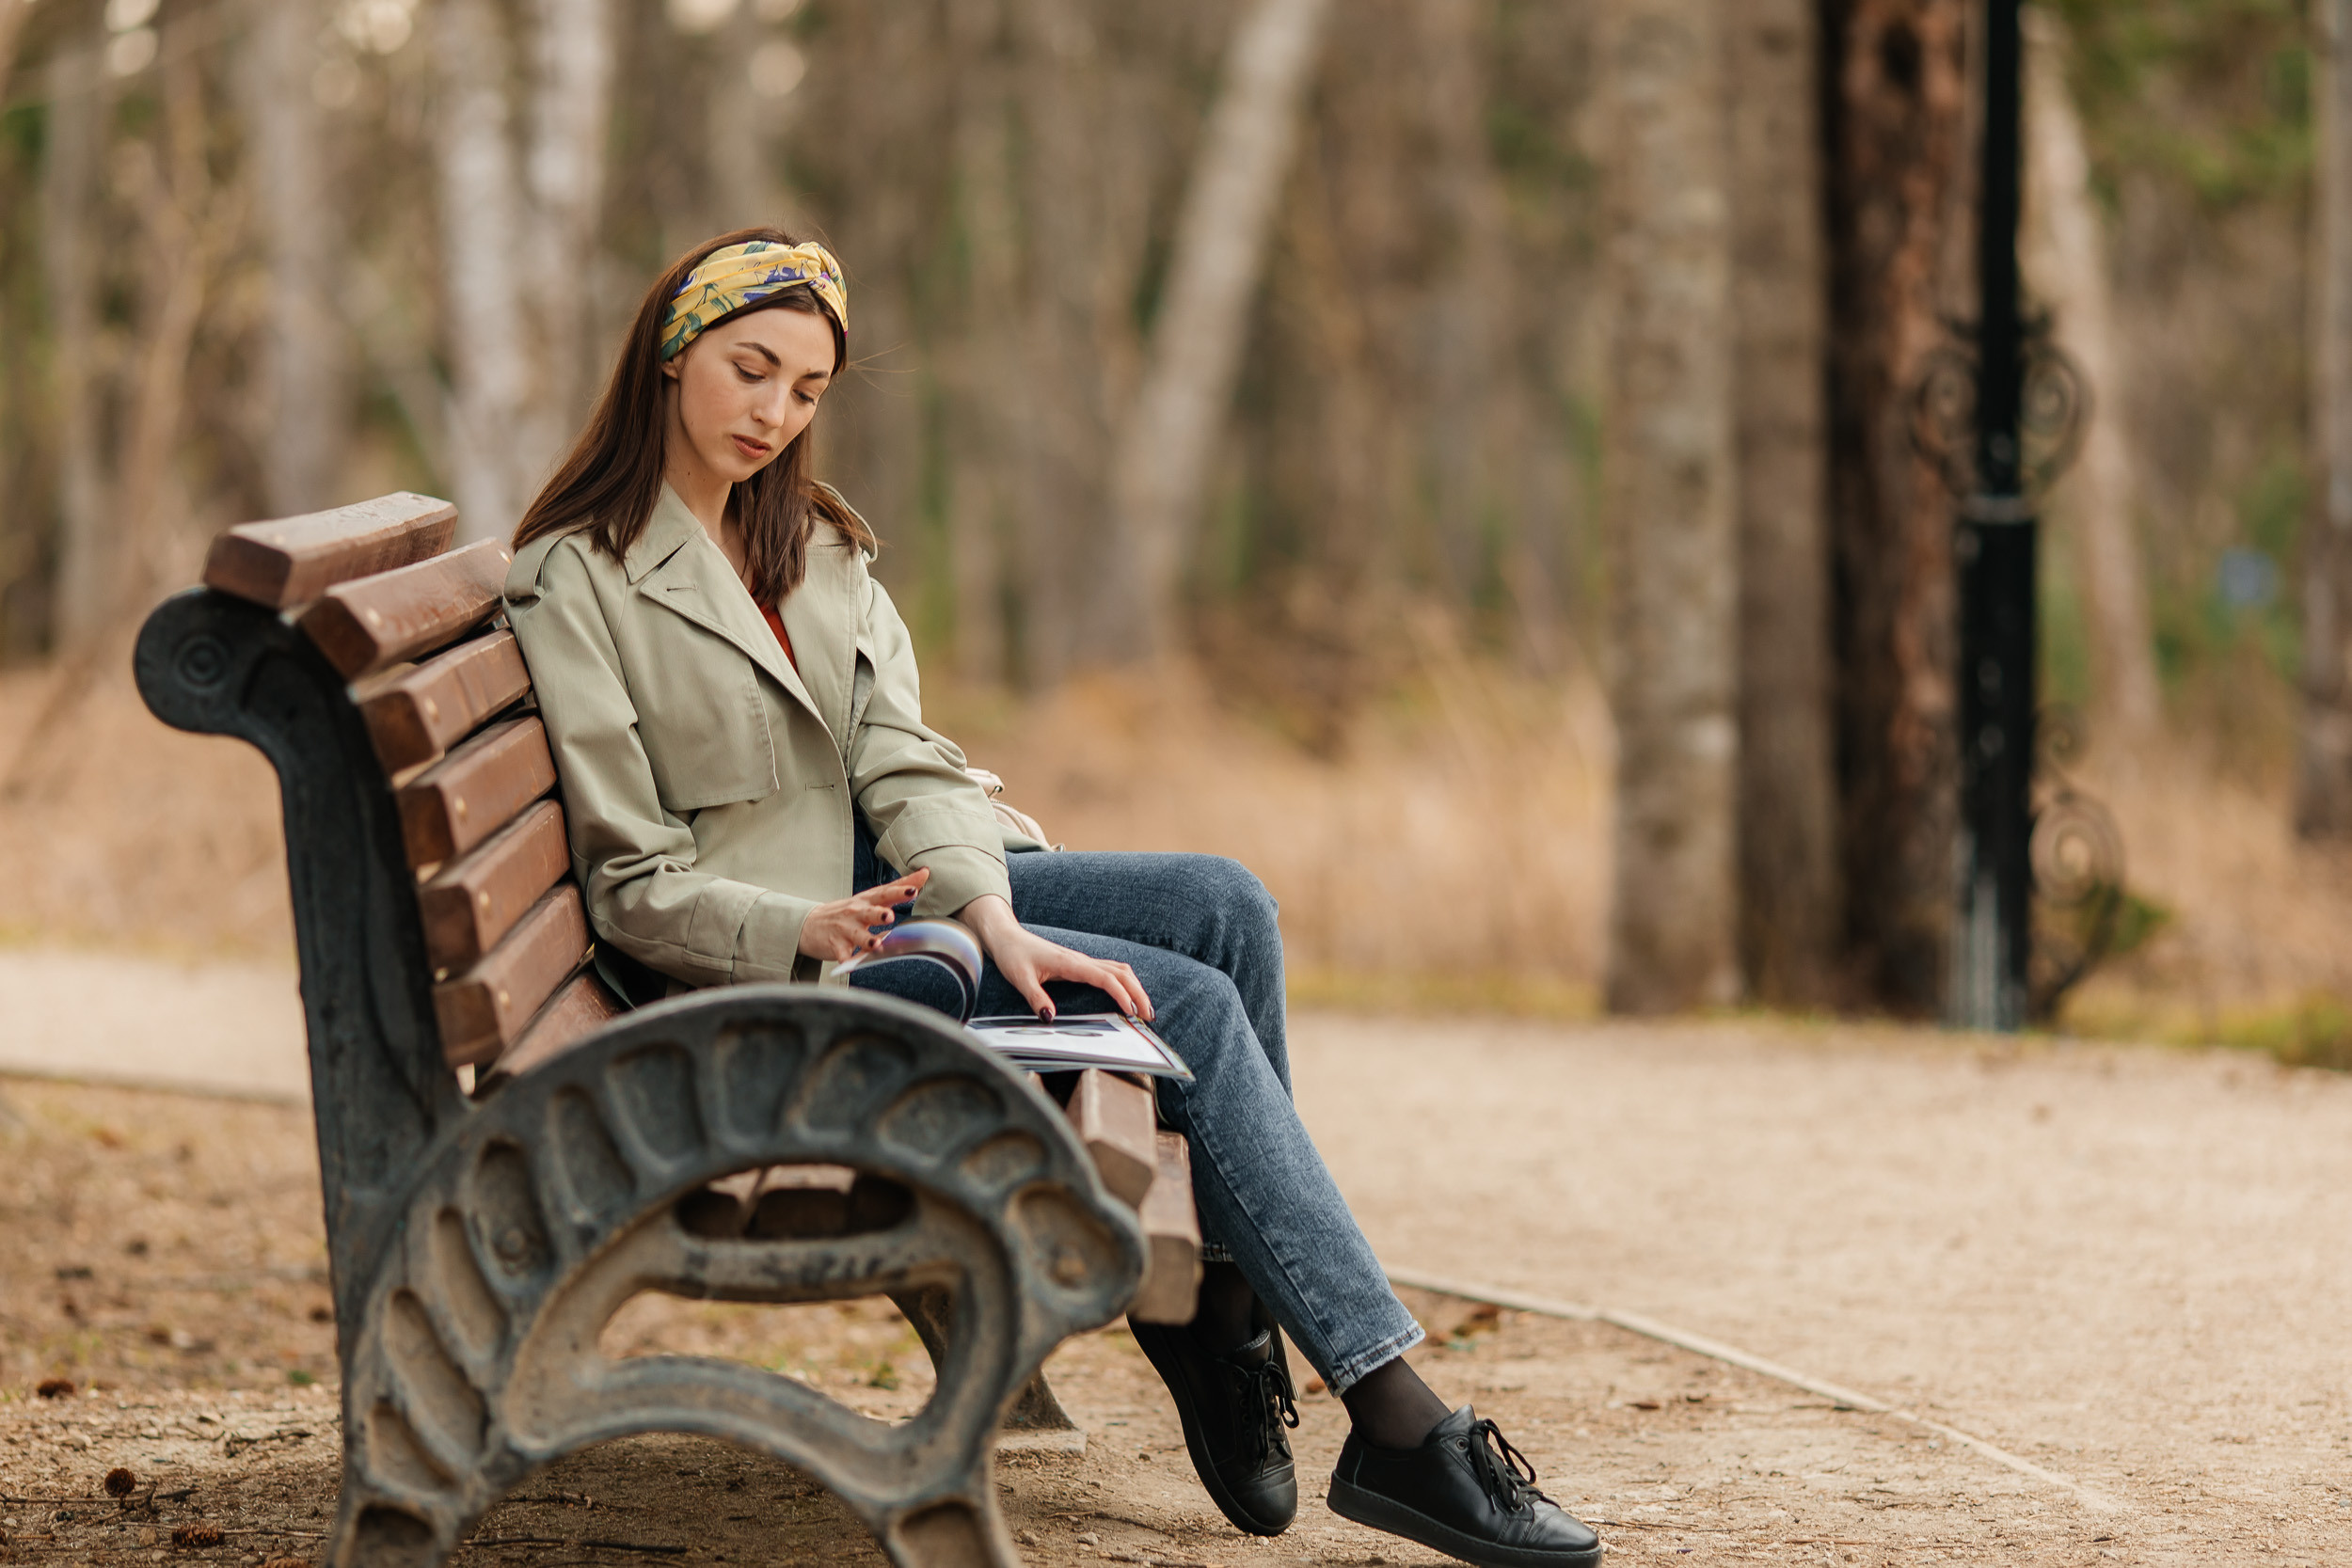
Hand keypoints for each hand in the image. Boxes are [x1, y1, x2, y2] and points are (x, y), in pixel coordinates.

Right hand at [797, 868, 929, 961]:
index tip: (913, 890)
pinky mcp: (835, 945)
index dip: (899, 891)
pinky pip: (842, 954)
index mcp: (868, 901)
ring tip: (875, 944)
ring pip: (857, 935)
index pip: (885, 893)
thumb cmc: (849, 910)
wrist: (811, 924)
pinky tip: (850, 965)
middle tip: (889, 916)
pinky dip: (846, 960)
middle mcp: (856, 913)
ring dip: (866, 940)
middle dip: (879, 914)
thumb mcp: (871, 897)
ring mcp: (845, 929)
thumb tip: (925, 873)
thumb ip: (898, 887)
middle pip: (869, 912)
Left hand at [958, 894, 1153, 1021]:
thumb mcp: (1020, 979)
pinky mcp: (1079, 964)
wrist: (1006, 936)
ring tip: (1144, 1009)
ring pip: (1119, 970)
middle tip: (1148, 1016)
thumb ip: (1036, 998)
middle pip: (1121, 973)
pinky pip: (1110, 971)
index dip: (1122, 995)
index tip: (1133, 1012)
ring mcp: (1082, 961)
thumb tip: (1050, 1018)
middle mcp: (1081, 960)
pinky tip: (1127, 996)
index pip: (1106, 978)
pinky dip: (1124, 983)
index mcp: (1071, 963)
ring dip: (1134, 988)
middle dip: (1138, 993)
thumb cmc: (1013, 955)